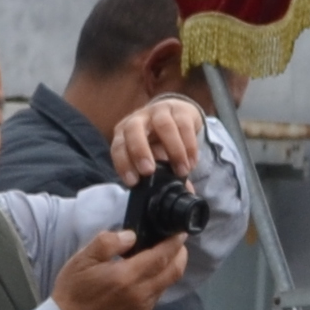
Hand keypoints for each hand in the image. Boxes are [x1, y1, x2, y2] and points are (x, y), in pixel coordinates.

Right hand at [53, 227, 190, 309]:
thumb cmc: (74, 289)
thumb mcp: (83, 258)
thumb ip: (108, 243)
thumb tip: (131, 236)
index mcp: (126, 276)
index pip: (161, 257)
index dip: (174, 244)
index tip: (180, 233)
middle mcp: (140, 293)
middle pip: (173, 272)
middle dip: (180, 254)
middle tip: (178, 242)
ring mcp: (143, 306)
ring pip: (168, 284)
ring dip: (172, 268)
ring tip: (167, 255)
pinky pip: (159, 294)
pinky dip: (161, 280)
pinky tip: (152, 273)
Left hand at [111, 101, 247, 248]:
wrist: (177, 114)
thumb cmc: (159, 141)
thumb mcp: (152, 156)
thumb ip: (155, 173)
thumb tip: (165, 199)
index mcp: (124, 133)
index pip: (118, 146)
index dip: (123, 164)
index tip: (133, 182)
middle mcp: (138, 119)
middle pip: (134, 129)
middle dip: (140, 151)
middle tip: (150, 172)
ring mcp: (158, 111)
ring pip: (163, 126)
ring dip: (174, 150)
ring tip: (183, 171)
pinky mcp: (179, 109)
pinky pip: (183, 125)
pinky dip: (189, 146)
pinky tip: (192, 161)